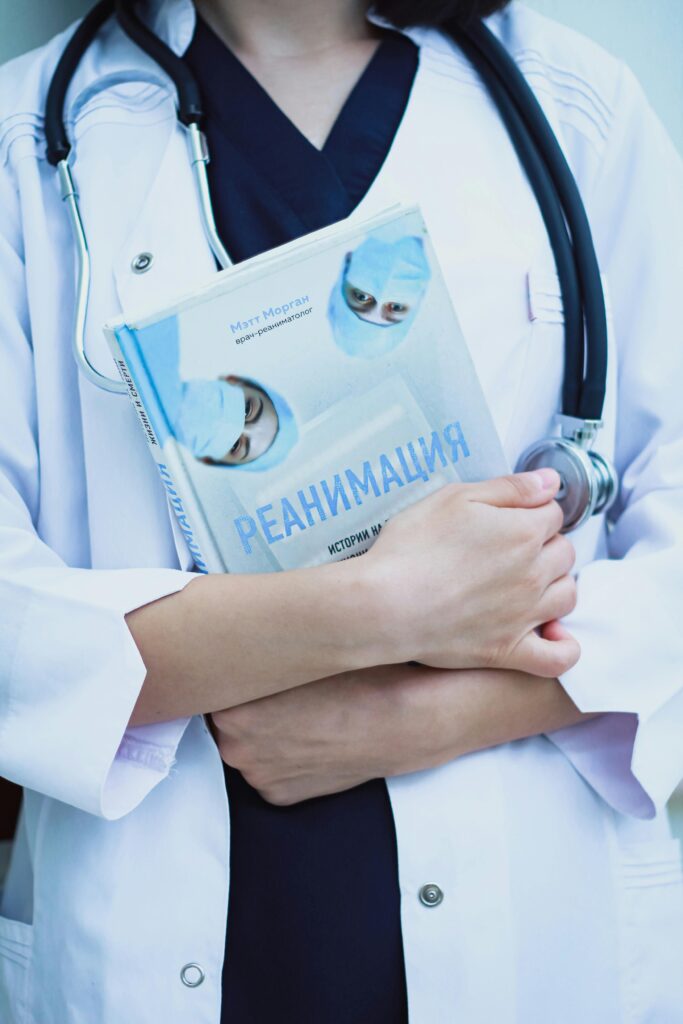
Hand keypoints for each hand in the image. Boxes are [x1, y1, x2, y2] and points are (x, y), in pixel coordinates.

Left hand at [210, 660, 588, 805]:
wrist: (408, 718)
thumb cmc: (361, 670)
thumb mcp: (304, 644)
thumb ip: (265, 645)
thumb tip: (241, 631)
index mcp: (232, 700)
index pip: (210, 681)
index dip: (231, 667)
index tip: (245, 658)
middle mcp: (234, 743)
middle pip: (222, 713)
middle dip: (243, 698)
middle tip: (275, 682)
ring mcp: (256, 774)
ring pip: (244, 743)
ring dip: (260, 728)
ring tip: (298, 708)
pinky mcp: (279, 796)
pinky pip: (269, 770)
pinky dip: (282, 756)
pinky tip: (310, 735)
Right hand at [361, 470, 578, 677]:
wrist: (383, 604)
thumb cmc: (411, 547)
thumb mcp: (454, 498)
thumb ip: (510, 488)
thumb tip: (552, 482)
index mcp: (523, 532)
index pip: (553, 513)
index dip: (530, 511)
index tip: (507, 517)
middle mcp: (533, 574)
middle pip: (564, 552)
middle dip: (544, 544)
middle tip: (506, 548)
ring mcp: (524, 616)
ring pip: (567, 595)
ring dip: (554, 584)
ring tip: (524, 582)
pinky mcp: (508, 650)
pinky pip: (559, 657)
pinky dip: (563, 646)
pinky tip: (548, 632)